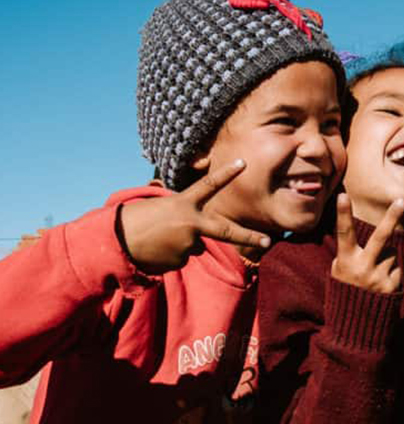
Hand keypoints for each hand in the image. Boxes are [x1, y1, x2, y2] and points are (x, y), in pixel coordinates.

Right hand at [118, 159, 270, 273]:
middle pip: (226, 231)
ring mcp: (187, 244)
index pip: (208, 185)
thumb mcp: (163, 209)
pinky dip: (171, 254)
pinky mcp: (179, 260)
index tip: (244, 162)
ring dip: (180, 243)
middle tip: (268, 242)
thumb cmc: (138, 220)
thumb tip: (201, 245)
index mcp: (183, 204)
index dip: (226, 173)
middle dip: (249, 237)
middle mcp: (190, 225)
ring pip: (195, 246)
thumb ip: (187, 220)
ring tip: (158, 239)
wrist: (115, 241)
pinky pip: (182, 258)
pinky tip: (155, 249)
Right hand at [330, 194, 403, 293]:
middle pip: (380, 238)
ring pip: (392, 252)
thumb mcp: (340, 269)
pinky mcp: (391, 286)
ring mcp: (378, 277)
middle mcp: (363, 268)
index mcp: (346, 261)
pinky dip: (391, 271)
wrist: (356, 321)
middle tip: (402, 200)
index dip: (343, 214)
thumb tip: (377, 237)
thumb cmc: (347, 285)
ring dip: (386, 258)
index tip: (343, 195)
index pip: (344, 233)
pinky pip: (397, 267)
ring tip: (374, 274)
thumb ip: (353, 252)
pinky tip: (381, 283)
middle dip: (391, 218)